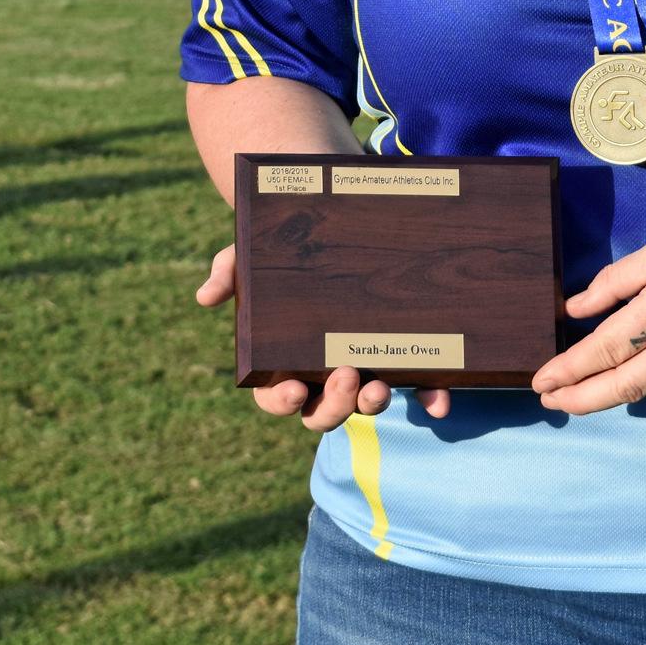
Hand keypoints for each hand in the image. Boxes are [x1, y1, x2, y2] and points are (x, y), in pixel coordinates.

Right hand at [194, 245, 450, 426]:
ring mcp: (361, 370)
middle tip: (346, 377)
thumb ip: (228, 272)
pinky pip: (415, 388)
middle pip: (322, 413)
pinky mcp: (398, 358)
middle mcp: (321, 376)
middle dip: (333, 405)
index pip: (275, 396)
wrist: (330, 231)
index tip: (292, 389)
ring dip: (372, 404)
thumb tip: (205, 296)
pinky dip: (428, 399)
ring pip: (363, 405)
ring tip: (379, 385)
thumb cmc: (281, 255)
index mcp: (283, 363)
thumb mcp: (251, 256)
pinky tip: (439, 400)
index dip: (282, 401)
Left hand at [528, 200, 645, 415]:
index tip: (541, 380)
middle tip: (548, 401)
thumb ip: (616, 281)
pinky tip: (614, 380)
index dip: (571, 369)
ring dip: (606, 396)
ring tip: (570, 395)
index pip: (610, 347)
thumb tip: (574, 309)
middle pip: (627, 384)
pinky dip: (638, 383)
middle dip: (582, 399)